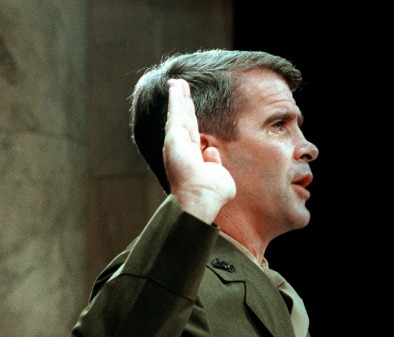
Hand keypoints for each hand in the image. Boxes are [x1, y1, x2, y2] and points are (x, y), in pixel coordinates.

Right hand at [163, 78, 235, 223]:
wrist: (202, 197)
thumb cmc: (211, 193)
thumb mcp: (219, 175)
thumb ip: (214, 163)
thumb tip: (210, 150)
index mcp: (192, 156)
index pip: (193, 131)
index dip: (191, 117)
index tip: (190, 105)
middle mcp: (182, 148)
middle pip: (183, 119)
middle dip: (182, 102)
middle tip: (180, 86)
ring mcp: (176, 142)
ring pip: (178, 113)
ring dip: (177, 96)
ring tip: (177, 82)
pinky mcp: (174, 137)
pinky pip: (176, 112)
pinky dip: (175, 99)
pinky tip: (175, 86)